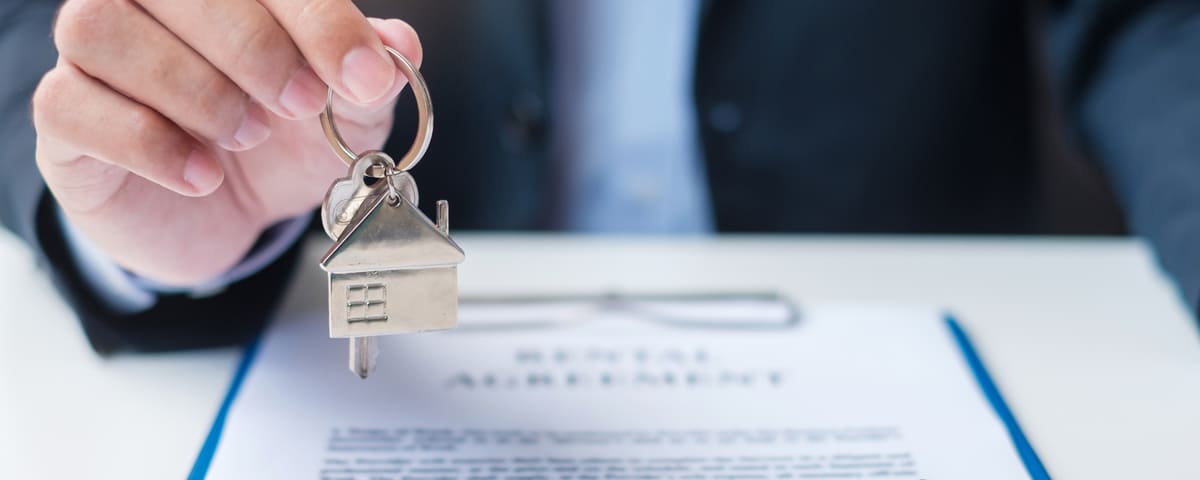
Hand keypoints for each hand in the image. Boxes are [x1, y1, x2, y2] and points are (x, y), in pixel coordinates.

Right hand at [31, 0, 421, 284]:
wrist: (226, 214)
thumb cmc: (279, 146)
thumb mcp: (342, 115)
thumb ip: (370, 75)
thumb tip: (401, 47)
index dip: (319, 20)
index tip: (365, 77)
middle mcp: (150, 2)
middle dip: (254, 47)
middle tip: (302, 105)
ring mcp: (95, 56)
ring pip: (104, 31)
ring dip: (193, 89)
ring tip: (246, 136)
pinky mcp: (64, 118)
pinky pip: (71, 106)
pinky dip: (147, 143)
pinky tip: (202, 176)